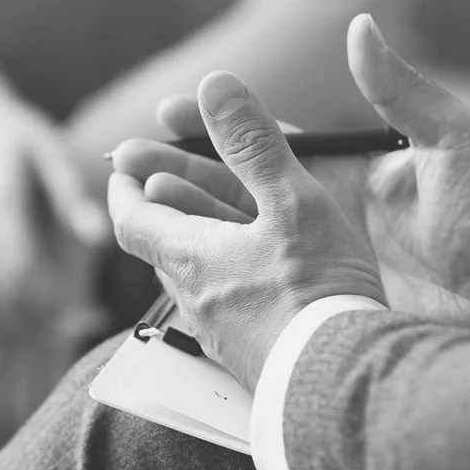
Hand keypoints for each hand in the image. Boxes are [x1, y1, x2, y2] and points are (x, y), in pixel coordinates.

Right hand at [0, 66, 107, 337]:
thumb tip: (99, 241)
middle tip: (72, 326)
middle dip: (38, 320)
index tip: (81, 311)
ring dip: (11, 328)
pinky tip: (10, 326)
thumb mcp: (49, 152)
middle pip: (0, 299)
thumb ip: (71, 197)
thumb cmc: (12, 138)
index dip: (52, 300)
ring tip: (47, 331)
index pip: (22, 273)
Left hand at [107, 71, 383, 387]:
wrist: (345, 385)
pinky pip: (229, 306)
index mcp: (189, 258)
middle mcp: (194, 299)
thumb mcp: (291, 201)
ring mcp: (221, 334)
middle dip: (164, 205)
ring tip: (213, 219)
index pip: (130, 219)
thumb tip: (213, 83)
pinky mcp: (251, 358)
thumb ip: (253, 142)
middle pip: (163, 245)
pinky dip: (232, 276)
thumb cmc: (318, 291)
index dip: (124, 186)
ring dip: (199, 242)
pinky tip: (259, 276)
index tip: (125, 163)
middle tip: (161, 177)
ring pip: (197, 277)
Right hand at [111, 15, 469, 324]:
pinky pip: (250, 293)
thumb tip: (358, 29)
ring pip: (229, 241)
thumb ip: (403, 91)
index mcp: (346, 172)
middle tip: (124, 163)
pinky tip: (172, 279)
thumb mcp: (455, 147)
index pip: (265, 144)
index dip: (213, 126)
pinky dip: (209, 282)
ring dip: (179, 223)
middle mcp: (323, 216)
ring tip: (129, 211)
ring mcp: (316, 266)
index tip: (168, 110)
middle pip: (232, 191)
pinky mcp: (317, 309)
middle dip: (175, 173)